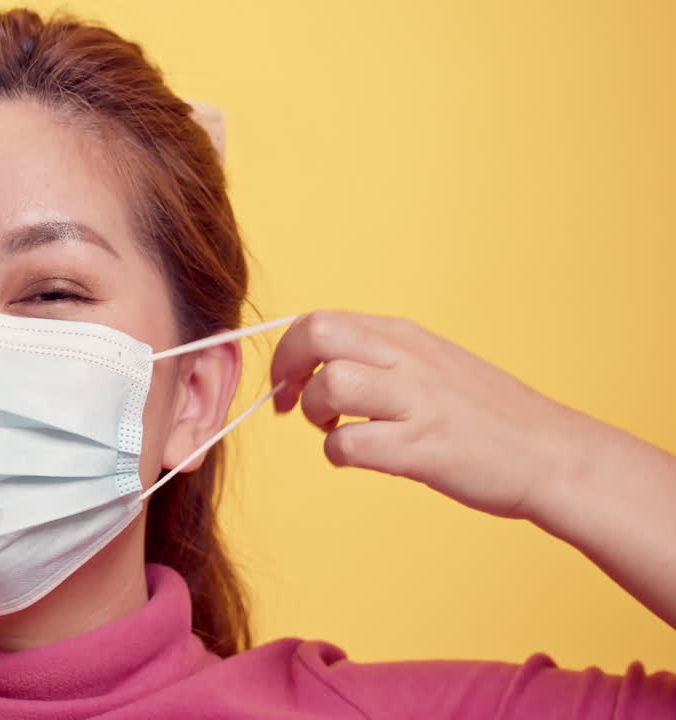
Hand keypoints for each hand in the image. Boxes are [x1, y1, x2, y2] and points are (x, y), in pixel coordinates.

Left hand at [270, 311, 589, 519]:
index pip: (321, 319)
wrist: (552, 455)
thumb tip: (319, 366)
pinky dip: (339, 456)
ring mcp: (417, 401)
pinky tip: (361, 459)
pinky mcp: (424, 447)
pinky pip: (349, 445)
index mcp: (405, 335)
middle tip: (289, 403)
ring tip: (334, 430)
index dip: (288, 352)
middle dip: (287, 368)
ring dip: (315, 411)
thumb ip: (380, 358)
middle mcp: (408, 358)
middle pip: (317, 332)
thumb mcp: (432, 365)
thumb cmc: (486, 417)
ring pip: (331, 383)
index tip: (287, 383)